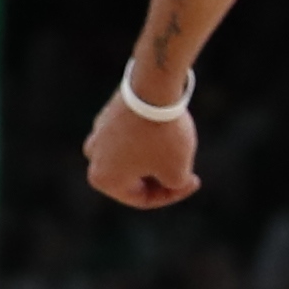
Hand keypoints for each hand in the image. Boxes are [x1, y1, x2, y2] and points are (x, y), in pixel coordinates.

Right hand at [87, 87, 200, 208]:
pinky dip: (151, 139)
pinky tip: (167, 129)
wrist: (153, 90)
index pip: (143, 199)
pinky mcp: (108, 116)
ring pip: (135, 158)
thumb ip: (173, 186)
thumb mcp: (177, 173)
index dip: (173, 194)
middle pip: (136, 179)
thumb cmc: (163, 136)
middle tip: (189, 167)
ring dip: (157, 157)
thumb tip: (169, 179)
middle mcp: (93, 159)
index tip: (194, 180)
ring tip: (178, 147)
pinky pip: (133, 137)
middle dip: (163, 176)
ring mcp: (98, 135)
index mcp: (103, 180)